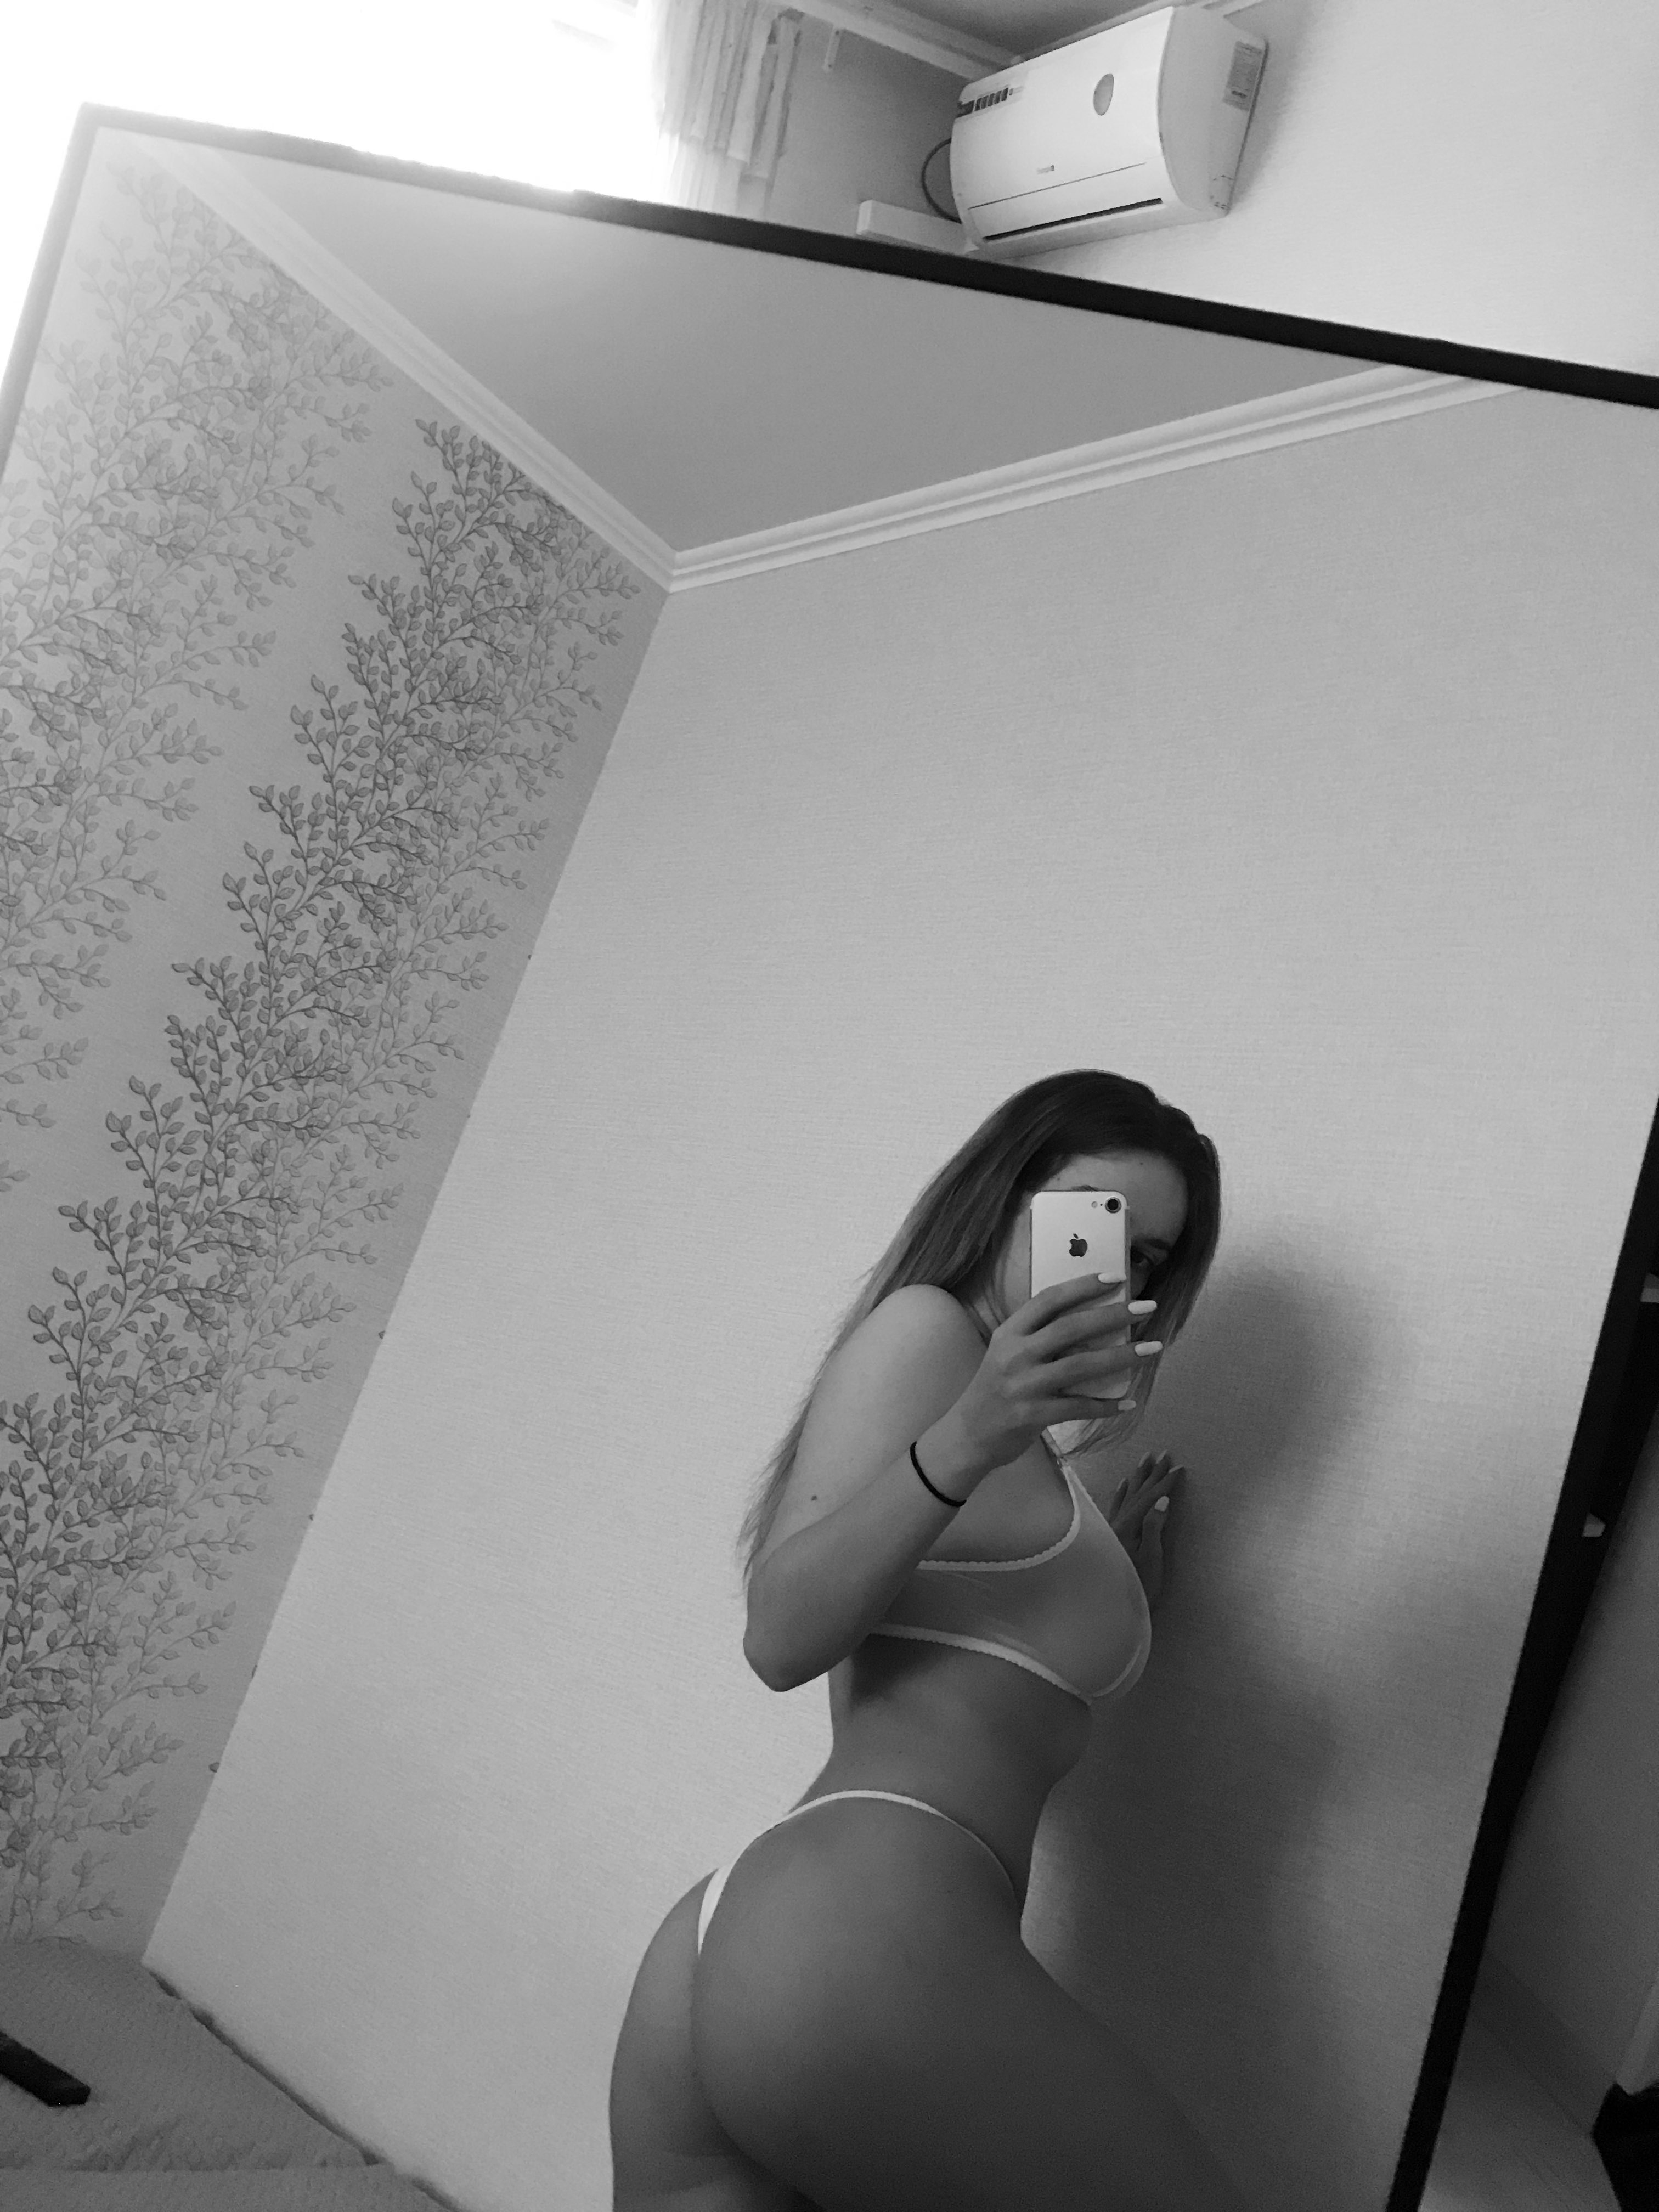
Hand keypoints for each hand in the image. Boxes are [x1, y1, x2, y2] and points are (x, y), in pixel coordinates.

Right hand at [953, 1273, 1147, 1474]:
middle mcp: (1014, 1354)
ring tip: (1151, 1349)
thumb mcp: (1008, 1353)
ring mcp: (1022, 1386)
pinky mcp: (1031, 1415)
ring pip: (1080, 1365)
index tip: (1115, 1278)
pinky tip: (1129, 1402)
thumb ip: (1040, 1337)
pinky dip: (1106, 1405)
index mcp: (1009, 1332)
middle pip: (1070, 1328)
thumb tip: (1094, 1322)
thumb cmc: (996, 1389)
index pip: (1048, 1300)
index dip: (1083, 1286)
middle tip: (1146, 1307)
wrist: (969, 1435)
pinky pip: (1078, 1407)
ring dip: (1121, 1356)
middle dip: (1113, 1315)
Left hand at [1108, 1450, 1183, 1609]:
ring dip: (1138, 1477)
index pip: (1151, 1498)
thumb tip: (1163, 1499)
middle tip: (1164, 1454)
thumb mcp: (1152, 1559)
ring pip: (1126, 1495)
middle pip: (1138, 1492)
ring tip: (1146, 1459)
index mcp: (1129, 1526)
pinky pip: (1115, 1505)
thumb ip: (1154, 1528)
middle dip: (1152, 1473)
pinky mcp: (1109, 1535)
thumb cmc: (1139, 1586)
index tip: (1179, 1467)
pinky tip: (1123, 1483)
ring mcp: (1111, 1528)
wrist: (1111, 1606)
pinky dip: (1121, 1492)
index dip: (1165, 1483)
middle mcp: (1117, 1523)